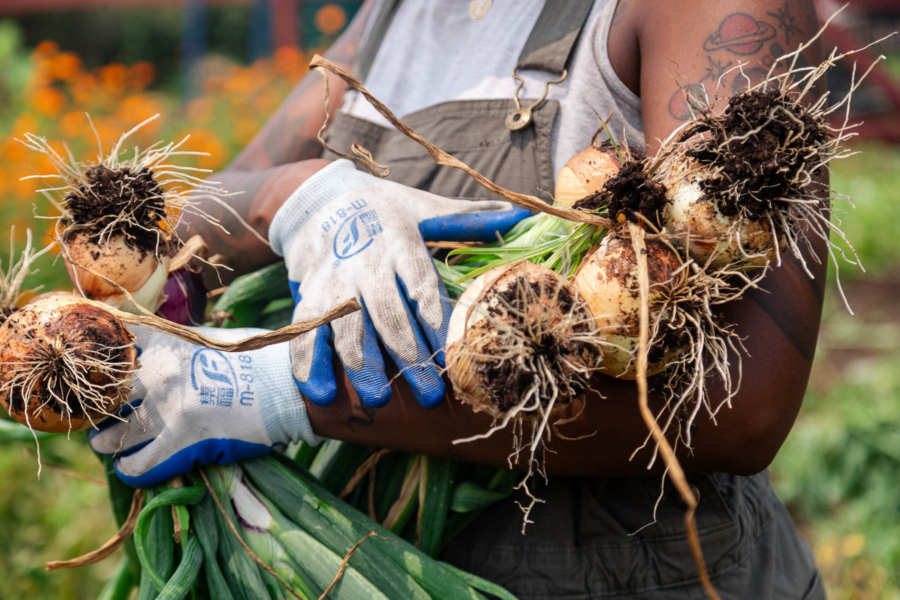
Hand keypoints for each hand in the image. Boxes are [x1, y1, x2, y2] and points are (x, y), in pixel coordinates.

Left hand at [89, 325, 319, 487]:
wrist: (290, 386)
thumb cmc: (258, 360)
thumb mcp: (211, 339)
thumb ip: (176, 345)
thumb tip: (152, 354)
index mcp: (165, 345)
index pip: (111, 349)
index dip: (102, 365)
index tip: (104, 376)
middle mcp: (158, 375)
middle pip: (101, 398)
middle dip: (100, 411)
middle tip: (108, 418)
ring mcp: (167, 411)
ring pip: (110, 438)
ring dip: (109, 443)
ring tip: (116, 445)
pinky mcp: (182, 443)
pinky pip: (137, 467)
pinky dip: (131, 469)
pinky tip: (135, 466)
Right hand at [269, 159, 528, 408]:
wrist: (320, 198)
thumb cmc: (387, 210)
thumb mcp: (425, 207)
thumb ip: (468, 219)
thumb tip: (524, 215)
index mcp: (399, 242)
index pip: (420, 284)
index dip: (433, 318)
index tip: (450, 352)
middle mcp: (365, 263)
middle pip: (386, 314)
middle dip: (406, 356)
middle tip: (427, 394)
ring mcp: (334, 281)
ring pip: (344, 327)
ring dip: (360, 365)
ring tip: (377, 398)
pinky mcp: (308, 294)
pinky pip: (304, 330)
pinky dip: (309, 362)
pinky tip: (323, 393)